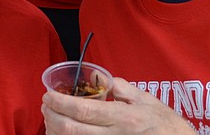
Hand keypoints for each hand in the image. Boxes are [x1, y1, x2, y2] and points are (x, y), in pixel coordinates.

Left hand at [42, 78, 194, 134]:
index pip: (83, 110)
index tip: (48, 95)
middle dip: (52, 117)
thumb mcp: (146, 100)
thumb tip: (101, 80)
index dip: (60, 103)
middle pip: (72, 130)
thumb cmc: (164, 124)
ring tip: (51, 118)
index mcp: (122, 116)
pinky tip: (63, 132)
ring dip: (56, 130)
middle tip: (45, 106)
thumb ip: (121, 88)